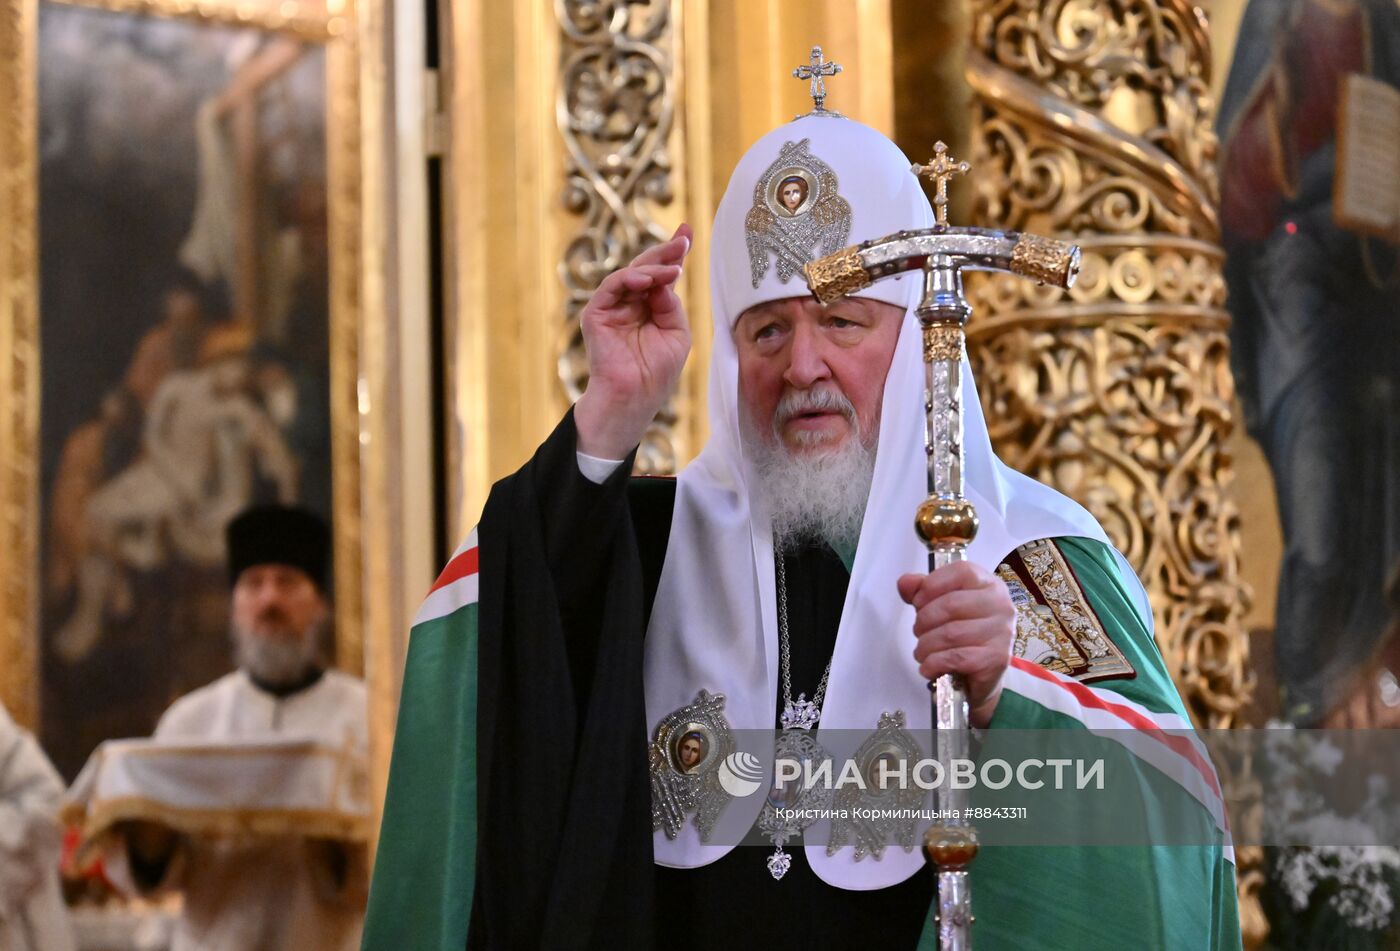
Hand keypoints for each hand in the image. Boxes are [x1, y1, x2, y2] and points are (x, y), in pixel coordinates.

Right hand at [574, 224, 692, 459]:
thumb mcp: (677, 334)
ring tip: (673, 268)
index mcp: (650, 307)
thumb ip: (671, 304)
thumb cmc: (656, 372)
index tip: (688, 231)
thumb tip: (666, 279)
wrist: (634, 398)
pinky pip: (612, 286)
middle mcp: (631, 302)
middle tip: (683, 239)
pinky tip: (648, 279)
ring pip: (631, 273)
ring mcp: (612, 307)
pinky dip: (629, 278)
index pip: (662, 274)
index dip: (674, 253)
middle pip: (647, 267)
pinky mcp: (597, 313)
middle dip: (666, 252)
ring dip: (653, 267)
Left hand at [897, 562, 1015, 727]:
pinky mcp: (996, 660)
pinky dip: (934, 663)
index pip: (961, 572)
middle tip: (918, 631)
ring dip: (926, 645)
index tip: (918, 601)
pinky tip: (929, 667)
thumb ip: (922, 590)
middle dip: (924, 620)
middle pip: (951, 604)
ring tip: (922, 651)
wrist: (981, 674)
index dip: (932, 585)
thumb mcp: (941, 604)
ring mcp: (1002, 633)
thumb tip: (906, 583)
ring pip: (950, 634)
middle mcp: (1001, 605)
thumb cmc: (962, 634)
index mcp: (989, 584)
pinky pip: (955, 658)